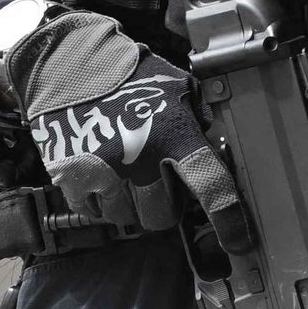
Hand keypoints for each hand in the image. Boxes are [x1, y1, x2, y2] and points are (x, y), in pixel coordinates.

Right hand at [10, 9, 210, 228]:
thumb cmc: (128, 75)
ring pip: (128, 218)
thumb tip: (211, 146)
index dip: (228, 220)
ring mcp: (104, 172)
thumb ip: (197, 118)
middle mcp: (141, 158)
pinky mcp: (73, 179)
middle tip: (154, 180)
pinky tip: (99, 171)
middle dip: (162, 204)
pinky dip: (99, 199)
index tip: (238, 243)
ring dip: (128, 202)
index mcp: (174, 133)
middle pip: (163, 216)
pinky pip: (95, 212)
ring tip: (122, 169)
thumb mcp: (176, 86)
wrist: (69, 66)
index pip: (210, 184)